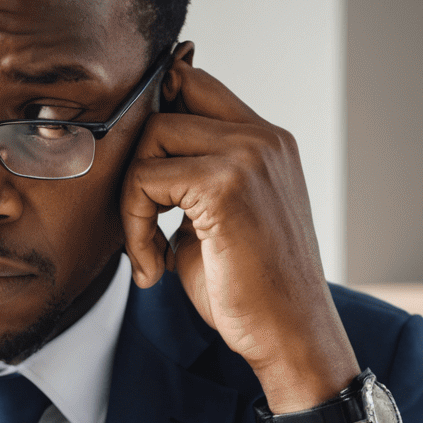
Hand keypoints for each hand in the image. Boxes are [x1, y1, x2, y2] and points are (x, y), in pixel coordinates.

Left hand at [121, 49, 361, 422]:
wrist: (290, 337)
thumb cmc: (253, 293)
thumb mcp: (215, 223)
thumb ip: (186, 184)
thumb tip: (136, 163)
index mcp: (267, 143)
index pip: (196, 85)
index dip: (156, 119)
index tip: (142, 182)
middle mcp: (264, 138)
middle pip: (167, 102)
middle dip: (137, 164)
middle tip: (141, 225)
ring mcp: (249, 155)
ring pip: (151, 136)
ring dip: (132, 200)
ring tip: (149, 253)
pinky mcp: (226, 184)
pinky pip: (146, 180)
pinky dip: (135, 228)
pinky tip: (154, 268)